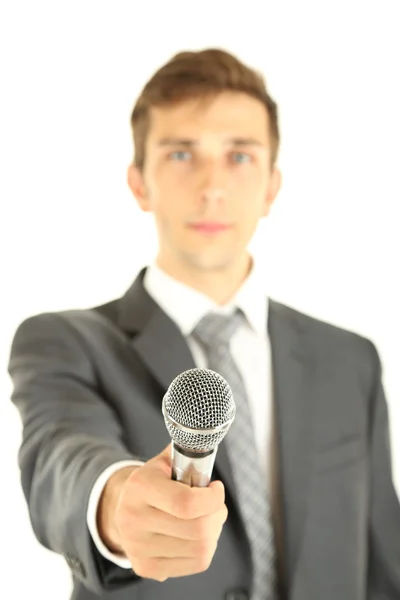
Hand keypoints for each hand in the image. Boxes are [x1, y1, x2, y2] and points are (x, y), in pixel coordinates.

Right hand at [98, 444, 227, 581]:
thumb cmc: (153, 482)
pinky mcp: (147, 567)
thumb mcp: (163, 462)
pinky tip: (198, 535)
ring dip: (214, 531)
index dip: (212, 498)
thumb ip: (186, 452)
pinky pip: (196, 563)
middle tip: (216, 505)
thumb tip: (207, 437)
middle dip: (217, 514)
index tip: (217, 488)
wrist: (123, 509)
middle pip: (198, 529)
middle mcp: (134, 519)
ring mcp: (138, 548)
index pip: (186, 503)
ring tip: (208, 518)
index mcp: (139, 487)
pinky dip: (206, 548)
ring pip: (201, 549)